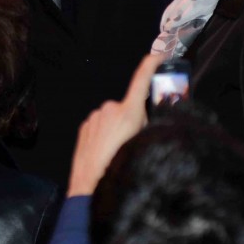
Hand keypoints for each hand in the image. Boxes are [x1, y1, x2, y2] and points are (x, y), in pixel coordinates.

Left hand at [66, 54, 165, 196]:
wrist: (88, 189)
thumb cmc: (119, 169)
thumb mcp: (143, 146)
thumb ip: (146, 127)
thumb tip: (147, 119)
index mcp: (127, 112)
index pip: (141, 80)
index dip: (151, 64)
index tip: (159, 55)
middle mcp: (110, 109)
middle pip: (129, 108)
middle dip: (134, 120)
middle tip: (133, 143)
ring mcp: (94, 117)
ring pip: (114, 118)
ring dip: (117, 129)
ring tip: (116, 153)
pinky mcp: (84, 126)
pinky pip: (101, 125)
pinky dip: (105, 134)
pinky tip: (104, 153)